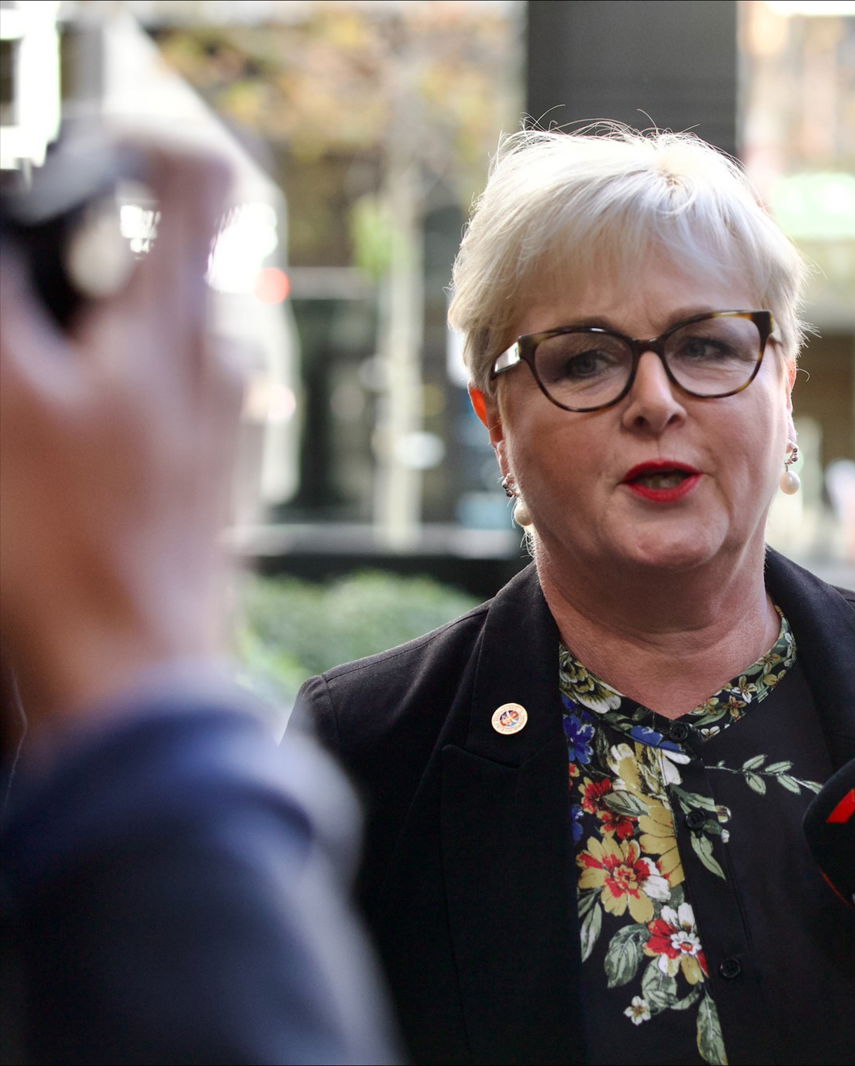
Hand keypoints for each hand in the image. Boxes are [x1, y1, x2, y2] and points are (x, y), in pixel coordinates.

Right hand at [0, 138, 240, 731]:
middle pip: (180, 255)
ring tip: (55, 349)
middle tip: (52, 264)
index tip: (97, 145)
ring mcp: (221, 421)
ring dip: (113, 316)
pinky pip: (173, 394)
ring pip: (172, 329)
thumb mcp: (0, 400)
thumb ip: (4, 304)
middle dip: (112, 238)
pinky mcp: (209, 472)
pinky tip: (76, 423)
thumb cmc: (68, 546)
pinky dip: (124, 380)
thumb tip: (1, 241)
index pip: (198, 187)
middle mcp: (218, 363)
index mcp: (176, 326)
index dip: (149, 143)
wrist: (134, 667)